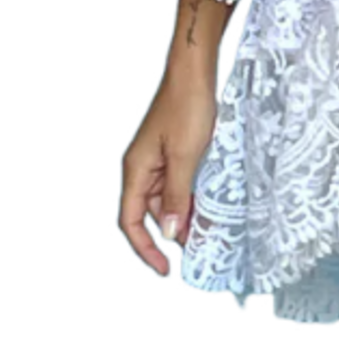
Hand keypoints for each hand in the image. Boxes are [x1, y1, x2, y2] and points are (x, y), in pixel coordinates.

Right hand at [116, 68, 217, 278]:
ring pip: (165, 198)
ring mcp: (157, 157)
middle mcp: (141, 167)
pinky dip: (189, 195)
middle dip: (168, 234)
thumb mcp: (185, 157)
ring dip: (182, 215)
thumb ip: (177, 197)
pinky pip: (177, 181)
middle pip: (148, 212)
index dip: (145, 248)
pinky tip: (207, 204)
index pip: (131, 221)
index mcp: (136, 170)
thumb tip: (170, 235)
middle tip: (194, 253)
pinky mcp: (173, 148)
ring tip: (206, 233)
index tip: (164, 269)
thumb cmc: (188, 108)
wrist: (195, 69)